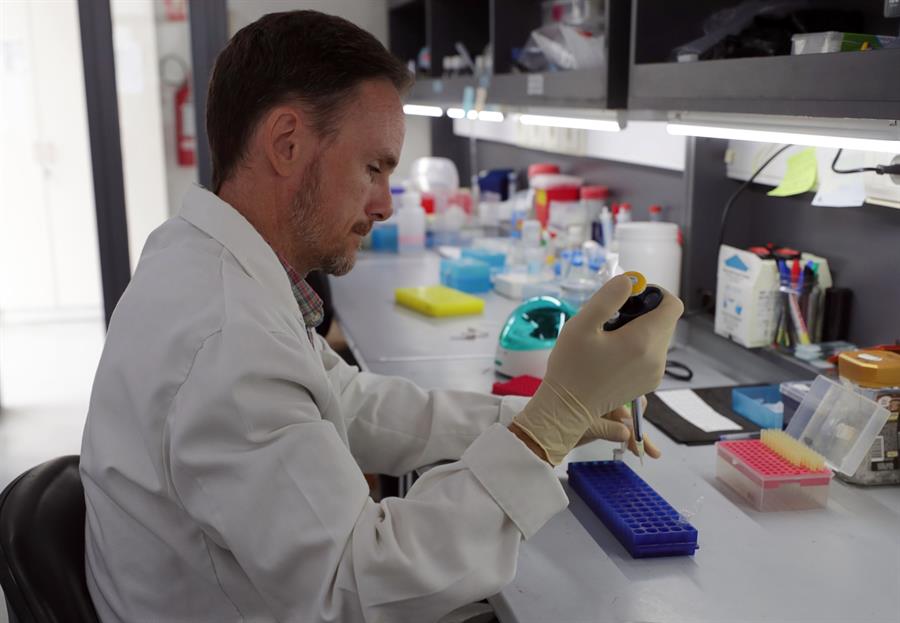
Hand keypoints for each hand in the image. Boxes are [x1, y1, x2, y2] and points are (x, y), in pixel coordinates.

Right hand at [510, 275, 681, 463]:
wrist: (567, 409)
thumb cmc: (570, 367)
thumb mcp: (581, 325)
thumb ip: (607, 298)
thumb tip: (629, 281)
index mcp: (642, 341)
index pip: (672, 305)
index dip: (654, 293)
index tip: (629, 297)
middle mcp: (656, 358)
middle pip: (665, 320)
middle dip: (644, 311)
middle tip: (612, 317)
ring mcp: (655, 373)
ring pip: (659, 336)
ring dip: (641, 328)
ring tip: (609, 337)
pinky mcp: (649, 382)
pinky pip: (653, 353)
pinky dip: (639, 345)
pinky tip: (613, 352)